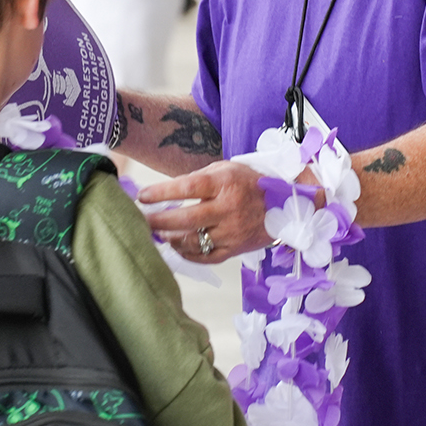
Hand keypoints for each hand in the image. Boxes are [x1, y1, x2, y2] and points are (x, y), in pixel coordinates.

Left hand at [137, 160, 270, 263]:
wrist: (284, 205)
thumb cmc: (248, 183)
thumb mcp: (225, 169)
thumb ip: (198, 179)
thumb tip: (167, 193)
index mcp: (225, 184)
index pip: (188, 188)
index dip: (162, 193)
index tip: (142, 197)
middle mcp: (229, 209)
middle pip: (187, 219)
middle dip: (159, 221)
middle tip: (141, 220)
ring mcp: (233, 232)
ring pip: (194, 241)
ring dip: (171, 239)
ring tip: (159, 233)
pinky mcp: (236, 250)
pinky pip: (206, 256)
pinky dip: (187, 253)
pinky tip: (176, 245)